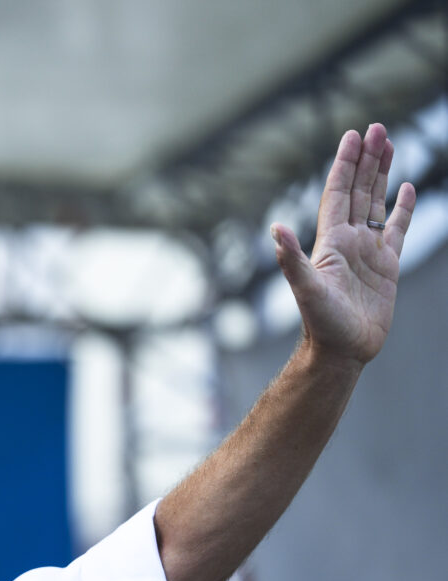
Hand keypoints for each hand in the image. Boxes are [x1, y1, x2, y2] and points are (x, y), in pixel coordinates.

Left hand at [271, 123, 414, 366]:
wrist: (342, 350)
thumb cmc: (320, 323)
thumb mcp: (305, 289)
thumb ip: (291, 259)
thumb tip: (275, 230)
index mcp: (331, 240)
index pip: (338, 192)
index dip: (344, 164)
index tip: (352, 136)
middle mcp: (348, 240)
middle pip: (358, 189)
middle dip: (366, 159)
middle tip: (375, 128)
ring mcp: (368, 251)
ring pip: (376, 202)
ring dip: (382, 174)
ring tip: (388, 144)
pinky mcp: (386, 266)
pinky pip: (396, 228)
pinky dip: (401, 207)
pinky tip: (406, 187)